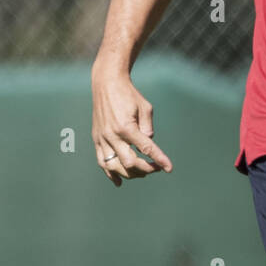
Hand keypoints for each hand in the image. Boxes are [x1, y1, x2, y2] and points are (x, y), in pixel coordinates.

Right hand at [91, 67, 172, 186]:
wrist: (106, 83)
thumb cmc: (129, 94)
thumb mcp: (145, 107)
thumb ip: (148, 128)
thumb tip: (149, 145)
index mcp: (126, 127)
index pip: (146, 148)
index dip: (159, 159)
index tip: (169, 168)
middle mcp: (112, 135)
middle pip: (129, 163)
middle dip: (145, 169)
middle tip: (156, 167)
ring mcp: (102, 138)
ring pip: (114, 166)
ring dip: (129, 173)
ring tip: (142, 173)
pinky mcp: (96, 139)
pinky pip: (102, 161)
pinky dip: (110, 173)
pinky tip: (119, 182)